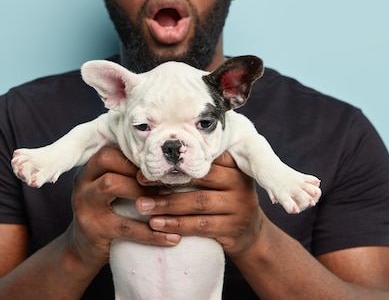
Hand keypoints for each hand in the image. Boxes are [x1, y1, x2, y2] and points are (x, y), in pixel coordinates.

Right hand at [65, 147, 181, 270]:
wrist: (82, 251)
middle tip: (166, 182)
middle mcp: (82, 183)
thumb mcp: (111, 192)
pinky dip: (153, 233)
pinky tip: (173, 237)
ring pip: (111, 185)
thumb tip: (171, 164)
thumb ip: (128, 176)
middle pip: (108, 160)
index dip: (136, 155)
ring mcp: (85, 205)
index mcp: (89, 170)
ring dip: (145, 192)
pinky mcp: (93, 230)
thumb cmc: (108, 215)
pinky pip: (127, 228)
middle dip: (139, 168)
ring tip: (171, 204)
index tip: (162, 165)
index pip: (111, 149)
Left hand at [135, 152, 264, 255]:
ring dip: (167, 205)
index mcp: (234, 164)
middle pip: (201, 178)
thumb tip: (154, 155)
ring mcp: (239, 206)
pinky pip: (199, 226)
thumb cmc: (222, 198)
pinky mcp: (233, 229)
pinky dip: (176, 224)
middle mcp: (239, 182)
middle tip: (140, 181)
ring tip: (142, 205)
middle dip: (168, 180)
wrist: (248, 233)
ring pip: (198, 202)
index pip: (204, 156)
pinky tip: (156, 224)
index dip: (176, 159)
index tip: (151, 161)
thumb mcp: (219, 178)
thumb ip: (198, 166)